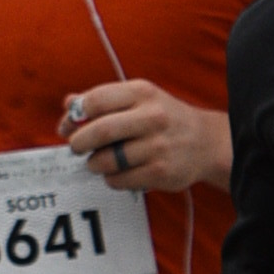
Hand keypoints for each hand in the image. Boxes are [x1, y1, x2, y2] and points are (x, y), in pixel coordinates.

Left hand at [62, 83, 225, 196]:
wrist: (206, 142)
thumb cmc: (162, 118)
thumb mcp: (138, 98)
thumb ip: (103, 99)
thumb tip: (69, 104)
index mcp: (142, 93)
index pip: (96, 100)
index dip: (74, 116)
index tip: (68, 126)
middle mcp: (153, 117)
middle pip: (100, 131)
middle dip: (79, 142)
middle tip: (76, 147)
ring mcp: (158, 146)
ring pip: (107, 160)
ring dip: (94, 163)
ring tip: (97, 161)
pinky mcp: (161, 172)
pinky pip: (119, 180)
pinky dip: (111, 178)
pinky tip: (118, 172)